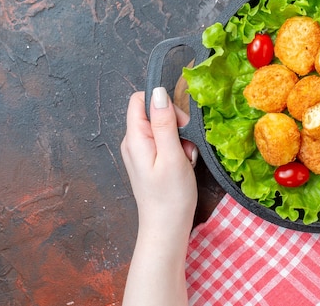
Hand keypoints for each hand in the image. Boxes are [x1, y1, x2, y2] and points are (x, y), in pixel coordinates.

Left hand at [121, 88, 197, 231]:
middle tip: (185, 148)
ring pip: (164, 128)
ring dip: (180, 140)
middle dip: (177, 125)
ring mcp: (141, 152)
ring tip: (185, 160)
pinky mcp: (150, 160)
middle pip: (155, 113)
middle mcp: (133, 142)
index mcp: (134, 138)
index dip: (163, 105)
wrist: (166, 228)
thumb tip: (158, 92)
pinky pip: (165, 143)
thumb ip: (164, 122)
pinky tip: (183, 165)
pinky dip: (178, 150)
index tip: (178, 125)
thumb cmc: (170, 196)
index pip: (141, 100)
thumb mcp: (172, 155)